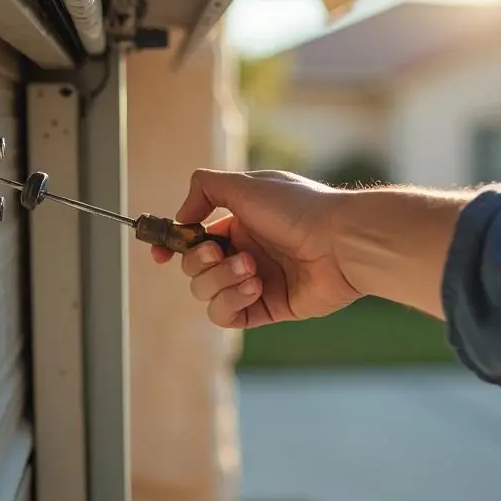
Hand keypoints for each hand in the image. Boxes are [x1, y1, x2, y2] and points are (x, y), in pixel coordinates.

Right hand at [151, 169, 360, 328]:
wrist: (342, 240)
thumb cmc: (299, 208)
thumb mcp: (246, 184)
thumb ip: (205, 188)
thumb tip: (182, 215)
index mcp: (240, 222)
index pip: (193, 238)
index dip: (172, 246)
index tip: (158, 254)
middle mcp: (246, 252)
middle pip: (195, 268)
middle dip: (201, 263)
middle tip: (223, 253)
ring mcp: (256, 282)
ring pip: (207, 294)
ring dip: (220, 281)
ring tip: (251, 269)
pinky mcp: (268, 308)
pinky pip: (229, 316)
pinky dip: (232, 302)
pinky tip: (255, 287)